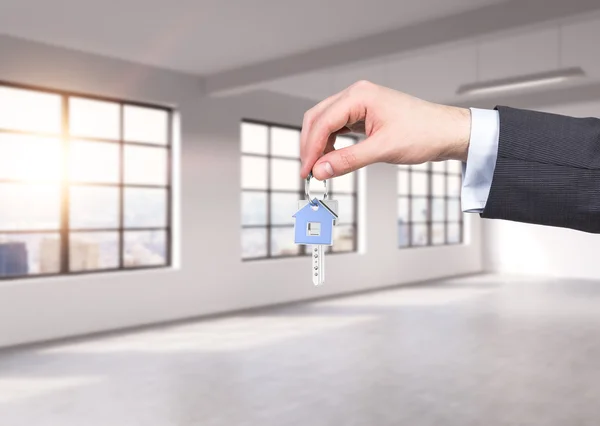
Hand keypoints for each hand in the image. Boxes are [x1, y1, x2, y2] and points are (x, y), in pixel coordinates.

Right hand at [300, 80, 470, 179]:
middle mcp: (357, 95)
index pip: (322, 122)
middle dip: (310, 145)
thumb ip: (347, 160)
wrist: (447, 132)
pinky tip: (331, 157)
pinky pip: (338, 127)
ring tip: (319, 168)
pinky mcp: (365, 114)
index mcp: (359, 96)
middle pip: (318, 118)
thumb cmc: (424, 133)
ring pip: (325, 122)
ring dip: (318, 144)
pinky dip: (330, 142)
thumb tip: (321, 170)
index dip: (310, 149)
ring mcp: (360, 104)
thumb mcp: (382, 149)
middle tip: (308, 171)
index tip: (306, 171)